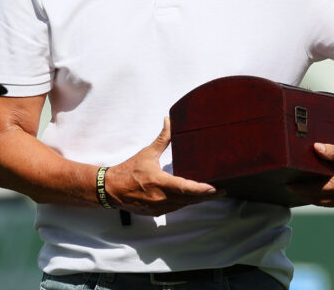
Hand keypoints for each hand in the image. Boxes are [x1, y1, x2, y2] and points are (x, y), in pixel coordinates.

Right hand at [104, 118, 222, 215]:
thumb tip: (170, 120)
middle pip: (190, 200)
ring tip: (212, 193)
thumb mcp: (147, 153)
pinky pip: (176, 208)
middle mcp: (161, 198)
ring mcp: (159, 208)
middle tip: (223, 190)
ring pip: (184, 205)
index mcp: (160, 183)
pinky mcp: (156, 213)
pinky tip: (193, 197)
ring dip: (197, 200)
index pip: (186, 189)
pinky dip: (185, 203)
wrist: (110, 189)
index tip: (216, 188)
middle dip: (207, 195)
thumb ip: (163, 138)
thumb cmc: (129, 170)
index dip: (203, 190)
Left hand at [292, 141, 333, 208]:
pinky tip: (325, 195)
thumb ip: (330, 151)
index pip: (313, 190)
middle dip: (305, 196)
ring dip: (317, 199)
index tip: (288, 186)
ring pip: (328, 203)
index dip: (299, 189)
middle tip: (294, 190)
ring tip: (306, 194)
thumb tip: (315, 147)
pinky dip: (329, 200)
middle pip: (318, 200)